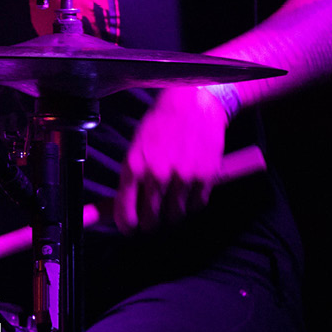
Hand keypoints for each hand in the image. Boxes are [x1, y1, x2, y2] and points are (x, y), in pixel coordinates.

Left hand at [114, 85, 229, 232]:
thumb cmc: (161, 124)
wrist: (193, 103)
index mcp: (134, 166)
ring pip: (175, 216)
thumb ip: (133, 177)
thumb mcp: (138, 146)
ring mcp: (182, 177)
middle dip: (151, 221)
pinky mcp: (205, 177)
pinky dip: (193, 201)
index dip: (127, 226)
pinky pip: (196, 206)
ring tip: (174, 194)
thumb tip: (126, 207)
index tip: (130, 229)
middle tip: (153, 214)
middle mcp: (157, 175)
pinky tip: (190, 186)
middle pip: (151, 221)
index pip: (126, 213)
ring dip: (174, 210)